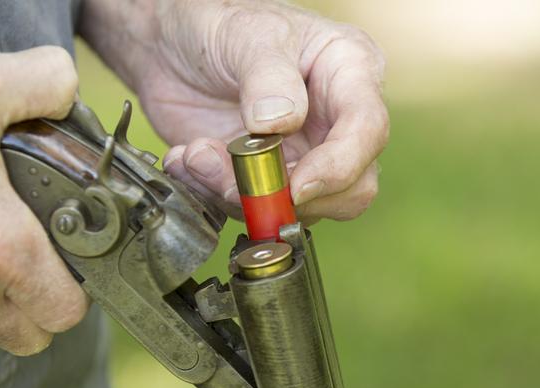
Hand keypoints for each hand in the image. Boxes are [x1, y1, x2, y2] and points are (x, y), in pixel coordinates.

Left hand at [81, 0, 387, 222]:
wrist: (172, 47)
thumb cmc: (221, 24)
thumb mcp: (247, 36)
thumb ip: (267, 78)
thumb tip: (281, 124)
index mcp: (349, 74)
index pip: (367, 132)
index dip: (337, 168)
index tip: (294, 187)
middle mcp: (334, 123)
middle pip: (351, 188)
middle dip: (291, 197)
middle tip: (237, 178)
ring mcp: (300, 156)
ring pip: (298, 210)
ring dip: (240, 196)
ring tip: (196, 154)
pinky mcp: (265, 179)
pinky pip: (253, 210)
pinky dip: (214, 195)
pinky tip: (189, 159)